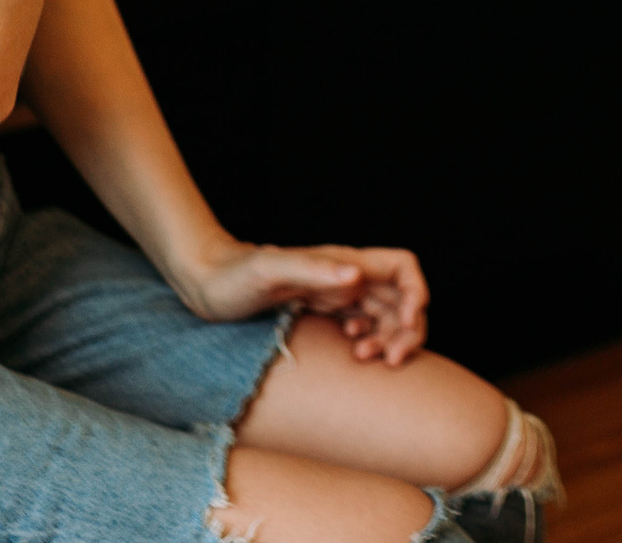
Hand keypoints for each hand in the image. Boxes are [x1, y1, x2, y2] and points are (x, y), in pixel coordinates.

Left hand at [169, 236, 430, 366]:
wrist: (205, 283)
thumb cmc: (232, 275)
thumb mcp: (269, 270)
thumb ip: (312, 269)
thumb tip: (356, 276)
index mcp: (343, 261)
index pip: (402, 266)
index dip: (416, 291)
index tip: (405, 321)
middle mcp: (346, 276)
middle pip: (401, 297)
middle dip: (408, 328)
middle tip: (392, 359)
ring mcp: (336, 294)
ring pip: (386, 316)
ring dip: (389, 339)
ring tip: (367, 358)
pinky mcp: (323, 311)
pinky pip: (364, 326)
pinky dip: (370, 341)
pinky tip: (353, 353)